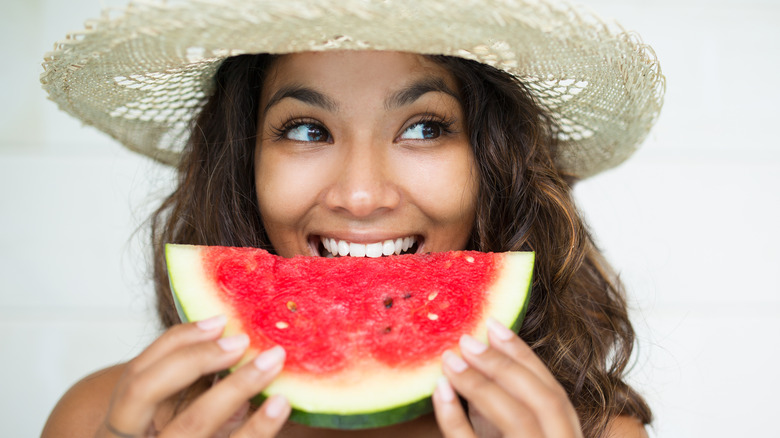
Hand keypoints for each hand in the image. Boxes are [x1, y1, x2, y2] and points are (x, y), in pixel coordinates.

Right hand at [98, 315, 289, 437]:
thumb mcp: (180, 424)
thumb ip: (195, 392)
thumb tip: (234, 345)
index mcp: (122, 428)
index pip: (136, 374)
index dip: (176, 343)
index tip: (220, 322)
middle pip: (147, 392)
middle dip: (194, 358)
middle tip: (242, 341)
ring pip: (191, 423)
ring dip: (235, 387)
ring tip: (272, 363)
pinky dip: (258, 427)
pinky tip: (279, 404)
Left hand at [432, 318, 582, 437]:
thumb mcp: (510, 436)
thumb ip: (503, 408)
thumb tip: (476, 360)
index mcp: (566, 437)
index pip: (555, 394)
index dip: (525, 356)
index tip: (494, 325)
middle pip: (543, 400)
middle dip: (505, 365)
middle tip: (467, 340)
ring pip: (517, 418)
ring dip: (480, 383)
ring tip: (450, 359)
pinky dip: (454, 417)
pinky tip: (440, 391)